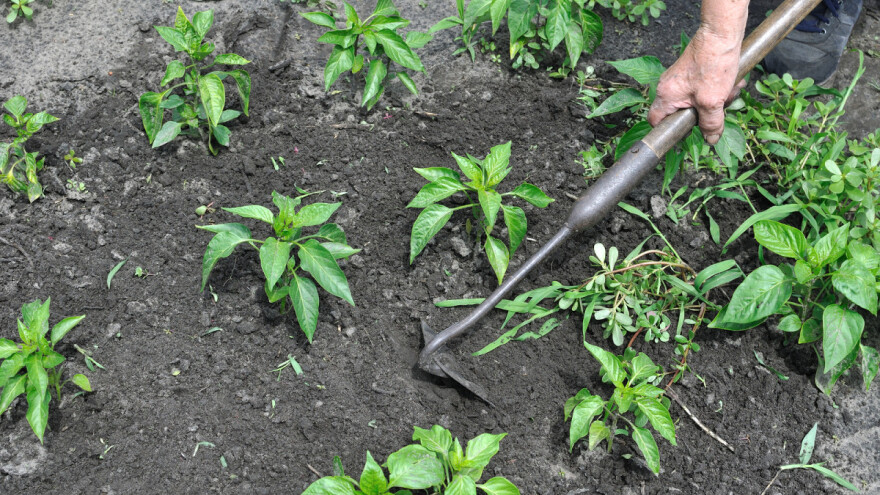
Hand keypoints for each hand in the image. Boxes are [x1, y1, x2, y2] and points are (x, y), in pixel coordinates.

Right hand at [647, 28, 745, 144]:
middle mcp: (668, 86)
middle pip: (681, 112)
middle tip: (719, 108)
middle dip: (704, 113)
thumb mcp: (712, 101)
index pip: (656, 121)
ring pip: (696, 100)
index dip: (669, 130)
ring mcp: (680, 78)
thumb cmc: (713, 63)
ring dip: (716, 100)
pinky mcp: (692, 71)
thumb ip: (710, 124)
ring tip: (729, 90)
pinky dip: (717, 89)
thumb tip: (710, 139)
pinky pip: (702, 88)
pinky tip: (730, 82)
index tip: (687, 132)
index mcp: (666, 95)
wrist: (722, 33)